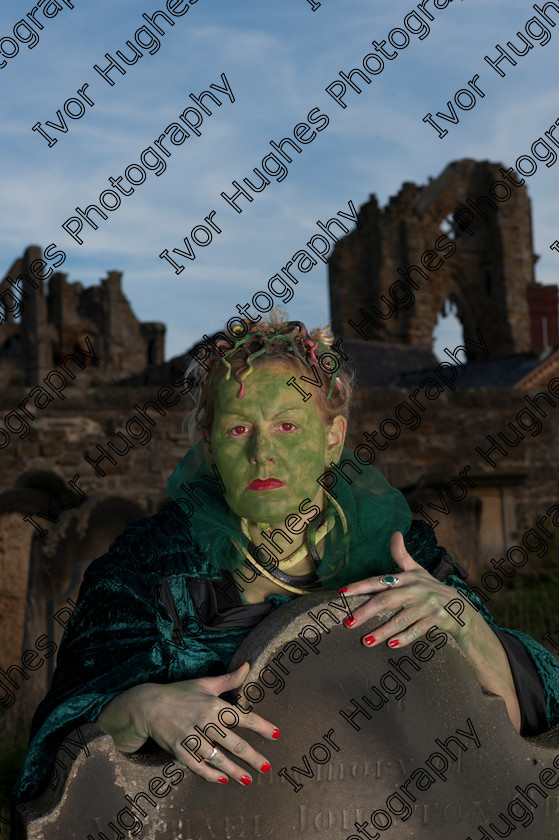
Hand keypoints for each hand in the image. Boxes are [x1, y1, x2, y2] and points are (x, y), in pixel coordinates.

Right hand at [97, 662, 278, 785]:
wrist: (147, 705)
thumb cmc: (180, 692)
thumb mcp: (205, 683)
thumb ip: (229, 679)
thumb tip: (248, 665)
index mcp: (213, 704)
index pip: (242, 716)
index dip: (261, 726)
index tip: (276, 734)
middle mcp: (203, 721)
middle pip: (232, 742)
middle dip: (251, 755)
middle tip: (267, 766)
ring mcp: (190, 736)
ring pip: (216, 757)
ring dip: (232, 770)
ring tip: (248, 779)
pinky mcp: (178, 749)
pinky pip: (196, 765)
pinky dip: (209, 774)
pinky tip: (222, 780)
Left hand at [341, 531, 477, 648]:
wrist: (460, 609)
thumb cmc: (432, 588)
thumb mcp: (418, 571)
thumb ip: (402, 555)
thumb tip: (395, 533)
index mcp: (407, 577)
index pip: (379, 581)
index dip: (360, 586)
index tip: (342, 593)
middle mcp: (416, 589)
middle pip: (386, 599)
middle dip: (366, 611)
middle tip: (348, 622)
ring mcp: (427, 604)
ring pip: (400, 618)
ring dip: (382, 631)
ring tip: (366, 641)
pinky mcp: (437, 618)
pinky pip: (417, 630)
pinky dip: (404, 638)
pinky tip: (391, 645)